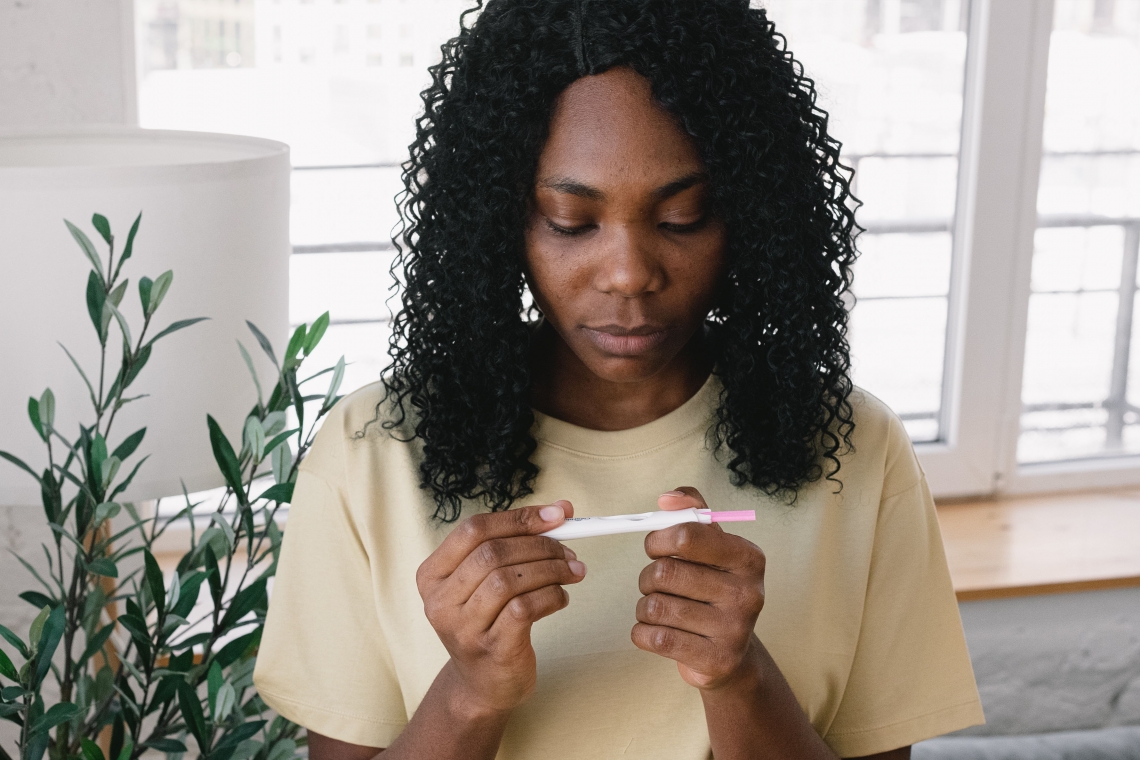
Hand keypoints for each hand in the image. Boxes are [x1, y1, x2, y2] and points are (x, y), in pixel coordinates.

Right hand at [416, 500, 586, 716]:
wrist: (483, 684)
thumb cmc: (489, 622)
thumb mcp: (491, 579)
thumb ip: (519, 540)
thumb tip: (562, 508)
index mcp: (432, 575)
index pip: (473, 529)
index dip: (518, 518)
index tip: (556, 515)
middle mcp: (439, 601)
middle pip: (492, 553)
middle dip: (540, 545)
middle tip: (569, 550)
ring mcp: (462, 628)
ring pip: (509, 580)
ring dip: (550, 570)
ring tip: (572, 572)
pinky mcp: (490, 649)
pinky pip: (524, 609)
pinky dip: (551, 596)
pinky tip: (561, 597)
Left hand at [632, 487, 765, 690]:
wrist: (731, 655)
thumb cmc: (714, 589)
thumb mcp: (712, 545)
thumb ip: (692, 510)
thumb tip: (667, 499)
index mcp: (748, 557)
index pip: (687, 536)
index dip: (659, 540)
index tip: (656, 548)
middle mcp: (748, 593)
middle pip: (665, 572)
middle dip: (648, 577)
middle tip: (655, 583)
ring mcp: (734, 630)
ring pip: (655, 606)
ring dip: (644, 607)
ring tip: (660, 608)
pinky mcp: (715, 660)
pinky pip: (654, 638)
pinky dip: (642, 632)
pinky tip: (656, 631)